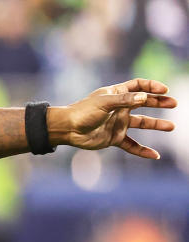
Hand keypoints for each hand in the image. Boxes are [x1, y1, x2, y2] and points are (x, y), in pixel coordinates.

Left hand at [52, 79, 176, 157]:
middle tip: (173, 103)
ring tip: (171, 127)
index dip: (151, 86)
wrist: (67, 129)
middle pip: (144, 103)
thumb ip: (124, 100)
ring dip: (156, 125)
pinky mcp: (114, 137)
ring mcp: (118, 123)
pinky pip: (132, 145)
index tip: (163, 89)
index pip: (138, 86)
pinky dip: (142, 150)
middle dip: (159, 102)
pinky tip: (155, 155)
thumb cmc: (82, 112)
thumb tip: (144, 97)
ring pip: (142, 123)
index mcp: (116, 94)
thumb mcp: (104, 102)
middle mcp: (119, 108)